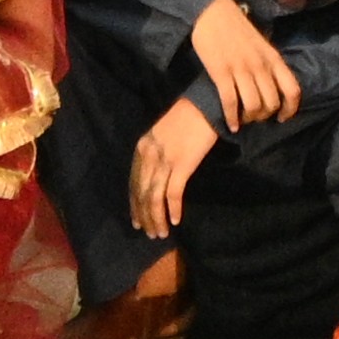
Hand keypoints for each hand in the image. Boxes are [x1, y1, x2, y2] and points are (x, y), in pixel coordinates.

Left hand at [131, 98, 219, 240]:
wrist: (205, 105)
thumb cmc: (186, 119)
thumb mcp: (161, 135)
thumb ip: (154, 154)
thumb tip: (154, 178)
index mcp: (142, 147)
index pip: (133, 183)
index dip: (134, 205)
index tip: (137, 221)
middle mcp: (149, 155)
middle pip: (142, 193)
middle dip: (145, 216)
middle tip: (150, 233)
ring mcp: (165, 160)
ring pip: (154, 197)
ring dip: (157, 218)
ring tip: (161, 233)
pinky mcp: (182, 164)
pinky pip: (173, 193)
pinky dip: (172, 209)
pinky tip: (175, 221)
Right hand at [187, 0, 300, 125]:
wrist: (211, 11)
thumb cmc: (236, 27)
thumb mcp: (261, 43)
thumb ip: (268, 62)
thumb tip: (273, 84)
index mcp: (273, 58)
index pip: (292, 90)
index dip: (290, 109)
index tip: (282, 118)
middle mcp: (260, 66)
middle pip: (272, 103)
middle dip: (265, 116)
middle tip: (256, 117)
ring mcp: (241, 69)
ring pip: (254, 106)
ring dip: (250, 119)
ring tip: (244, 120)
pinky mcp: (221, 72)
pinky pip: (230, 103)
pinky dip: (232, 118)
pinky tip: (232, 125)